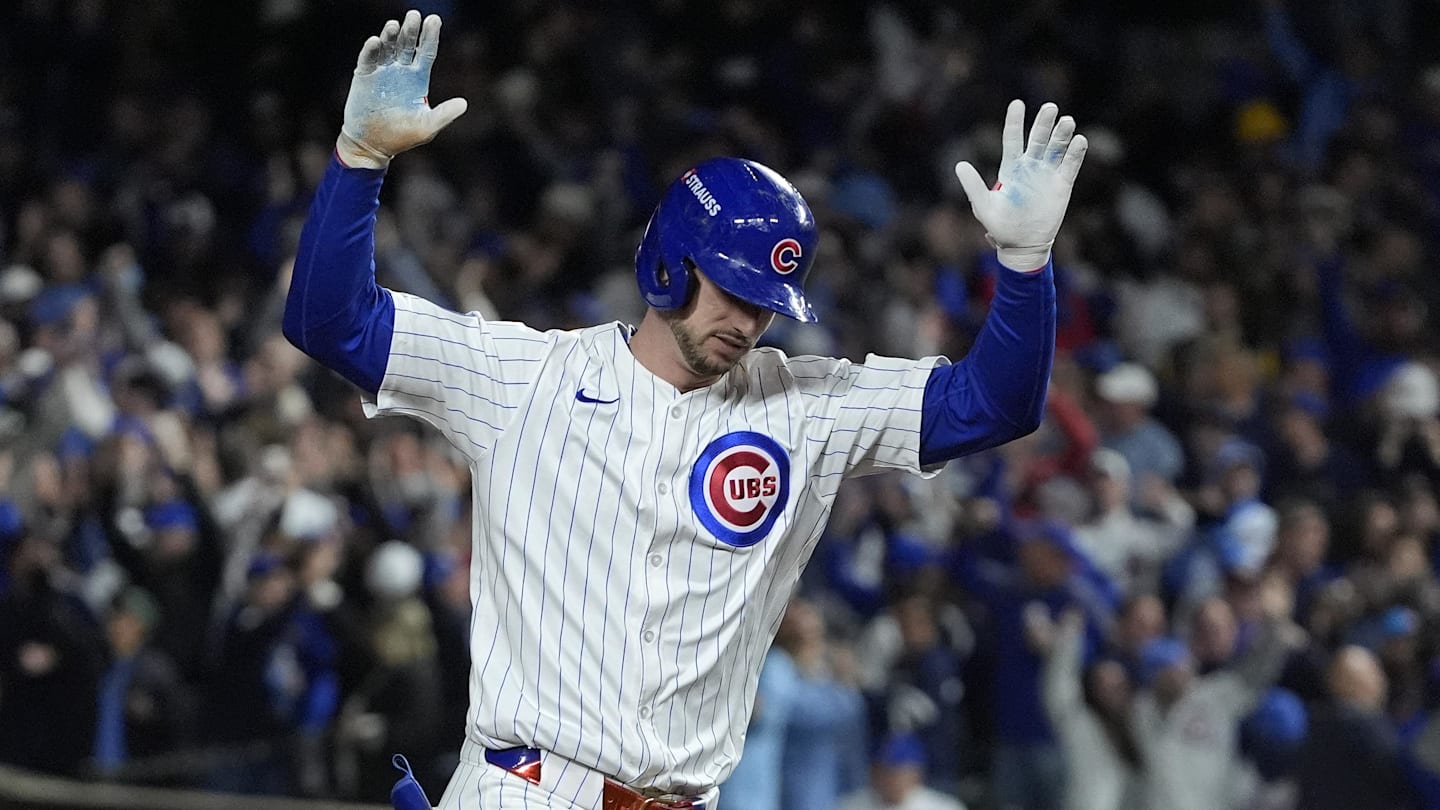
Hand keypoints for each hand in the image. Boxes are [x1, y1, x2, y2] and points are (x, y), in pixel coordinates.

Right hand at [339, 10, 467, 168]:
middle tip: (415, 15)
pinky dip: (371, 50)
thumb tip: (464, 104)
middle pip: (408, 45)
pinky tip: (375, 41)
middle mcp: (401, 70)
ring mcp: (382, 71)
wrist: (372, 145)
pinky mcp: (364, 76)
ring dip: (391, 36)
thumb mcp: (427, 127)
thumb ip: (445, 115)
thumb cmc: (402, 137)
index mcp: (418, 78)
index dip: (430, 36)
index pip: (427, 52)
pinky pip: (368, 59)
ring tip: (395, 25)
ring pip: (388, 47)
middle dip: (411, 30)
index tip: (434, 20)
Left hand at [955, 100, 1086, 270]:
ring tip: (1067, 121)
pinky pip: (1070, 165)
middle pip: (1038, 138)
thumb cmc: (1000, 226)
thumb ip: (973, 185)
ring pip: (1056, 148)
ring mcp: (1047, 174)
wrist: (1022, 245)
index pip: (1013, 138)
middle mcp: (1030, 166)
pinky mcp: (1062, 185)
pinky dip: (1075, 153)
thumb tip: (959, 165)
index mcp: (1010, 168)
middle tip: (1050, 108)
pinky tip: (1079, 140)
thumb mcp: (984, 206)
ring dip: (1062, 134)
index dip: (1015, 121)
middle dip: (1044, 123)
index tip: (1017, 103)